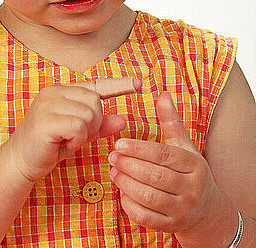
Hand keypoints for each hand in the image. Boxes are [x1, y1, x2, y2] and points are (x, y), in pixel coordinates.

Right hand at [5, 77, 139, 182]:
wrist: (19, 162)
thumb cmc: (48, 146)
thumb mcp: (78, 134)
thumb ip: (99, 125)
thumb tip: (122, 120)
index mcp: (62, 91)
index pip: (96, 84)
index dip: (118, 85)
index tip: (139, 84)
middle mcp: (54, 91)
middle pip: (95, 101)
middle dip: (94, 123)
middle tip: (76, 136)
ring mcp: (48, 103)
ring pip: (89, 114)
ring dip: (84, 133)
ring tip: (67, 140)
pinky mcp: (45, 119)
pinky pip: (78, 126)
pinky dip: (76, 139)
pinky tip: (63, 144)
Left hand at [108, 91, 221, 233]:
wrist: (206, 210)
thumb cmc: (189, 171)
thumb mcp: (183, 145)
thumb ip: (171, 120)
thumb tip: (162, 93)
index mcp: (193, 166)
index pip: (163, 155)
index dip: (138, 149)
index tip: (119, 143)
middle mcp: (191, 189)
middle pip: (154, 176)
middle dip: (129, 165)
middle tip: (112, 156)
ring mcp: (182, 210)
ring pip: (149, 197)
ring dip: (126, 183)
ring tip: (114, 170)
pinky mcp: (171, 226)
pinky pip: (146, 217)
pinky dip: (130, 205)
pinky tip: (121, 191)